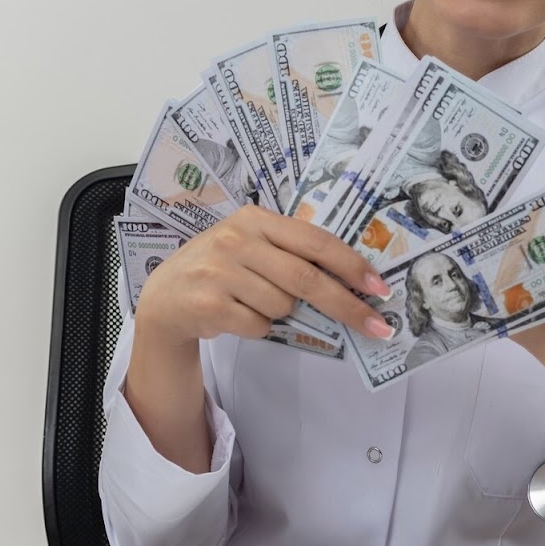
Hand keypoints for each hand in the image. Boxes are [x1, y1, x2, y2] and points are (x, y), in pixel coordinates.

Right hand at [135, 205, 393, 343]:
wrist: (165, 296)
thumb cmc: (221, 268)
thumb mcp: (252, 245)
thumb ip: (291, 251)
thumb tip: (352, 280)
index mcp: (255, 218)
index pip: (316, 241)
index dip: (352, 265)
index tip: (379, 288)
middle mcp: (236, 239)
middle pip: (307, 279)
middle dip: (347, 305)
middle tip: (377, 326)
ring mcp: (220, 271)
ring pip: (283, 306)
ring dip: (281, 313)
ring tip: (254, 301)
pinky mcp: (209, 304)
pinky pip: (259, 325)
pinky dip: (258, 327)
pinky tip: (237, 314)